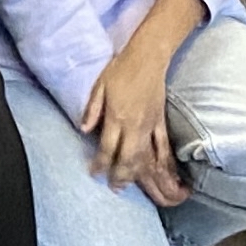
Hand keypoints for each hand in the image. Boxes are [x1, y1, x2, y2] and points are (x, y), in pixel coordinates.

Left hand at [80, 47, 187, 206]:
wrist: (147, 58)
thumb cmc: (120, 69)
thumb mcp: (99, 86)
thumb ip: (92, 109)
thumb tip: (83, 129)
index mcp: (117, 116)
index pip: (107, 147)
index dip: (100, 164)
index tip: (94, 173)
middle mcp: (134, 125)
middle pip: (127, 158)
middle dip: (120, 175)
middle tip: (113, 187)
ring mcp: (150, 125)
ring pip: (145, 157)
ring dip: (138, 174)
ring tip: (131, 185)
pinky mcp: (161, 122)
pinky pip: (162, 147)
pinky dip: (162, 163)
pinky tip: (161, 174)